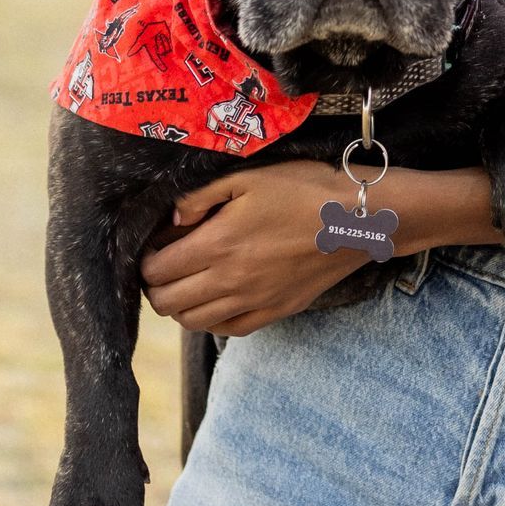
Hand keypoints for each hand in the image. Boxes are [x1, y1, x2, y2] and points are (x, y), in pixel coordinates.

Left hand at [142, 160, 364, 334]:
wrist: (358, 219)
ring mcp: (253, 301)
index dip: (145, 260)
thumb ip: (200, 197)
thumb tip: (172, 220)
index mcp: (217, 245)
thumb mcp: (247, 176)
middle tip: (165, 265)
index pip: (156, 270)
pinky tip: (217, 298)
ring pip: (192, 321)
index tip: (155, 246)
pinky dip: (211, 319)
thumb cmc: (304, 189)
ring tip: (187, 282)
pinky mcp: (275, 312)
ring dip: (180, 304)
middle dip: (155, 285)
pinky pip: (227, 329)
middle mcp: (230, 281)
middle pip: (166, 302)